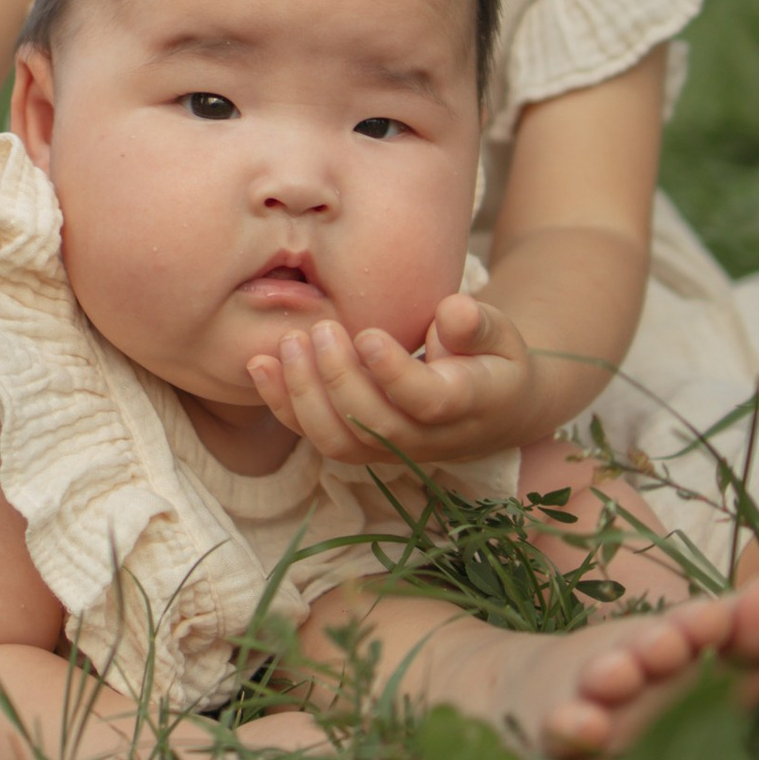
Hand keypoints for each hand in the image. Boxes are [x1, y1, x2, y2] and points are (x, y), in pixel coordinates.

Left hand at [246, 291, 539, 471]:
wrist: (494, 407)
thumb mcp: (499, 334)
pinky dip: (282, 405)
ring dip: (304, 394)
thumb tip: (454, 312)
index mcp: (467, 405)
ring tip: (288, 343)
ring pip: (338, 441)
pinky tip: (259, 365)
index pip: (427, 401)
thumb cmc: (492, 357)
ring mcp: (390, 448)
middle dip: (339, 377)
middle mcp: (425, 438)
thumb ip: (478, 324)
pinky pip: (315, 436)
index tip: (367, 335)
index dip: (393, 374)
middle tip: (321, 329)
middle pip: (374, 424)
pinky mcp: (360, 445)